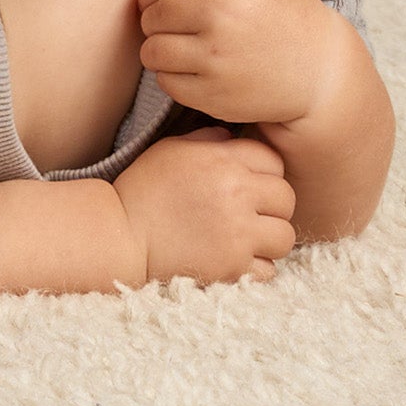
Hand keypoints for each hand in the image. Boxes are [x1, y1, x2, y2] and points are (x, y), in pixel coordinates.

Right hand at [111, 126, 297, 283]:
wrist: (119, 235)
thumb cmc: (142, 190)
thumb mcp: (170, 150)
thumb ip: (207, 139)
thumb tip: (233, 136)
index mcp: (223, 162)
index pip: (273, 161)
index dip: (263, 173)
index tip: (247, 184)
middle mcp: (236, 195)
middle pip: (286, 198)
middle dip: (271, 205)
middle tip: (249, 213)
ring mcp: (237, 235)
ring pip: (285, 236)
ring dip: (269, 238)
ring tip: (246, 238)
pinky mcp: (232, 268)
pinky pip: (269, 270)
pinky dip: (256, 267)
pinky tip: (236, 259)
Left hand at [135, 0, 353, 129]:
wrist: (322, 70)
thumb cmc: (288, 16)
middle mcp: (218, 17)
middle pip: (153, 15)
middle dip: (153, 18)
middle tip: (169, 24)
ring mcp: (214, 59)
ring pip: (152, 51)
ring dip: (158, 49)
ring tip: (177, 46)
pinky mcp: (213, 95)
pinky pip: (166, 82)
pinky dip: (171, 76)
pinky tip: (191, 69)